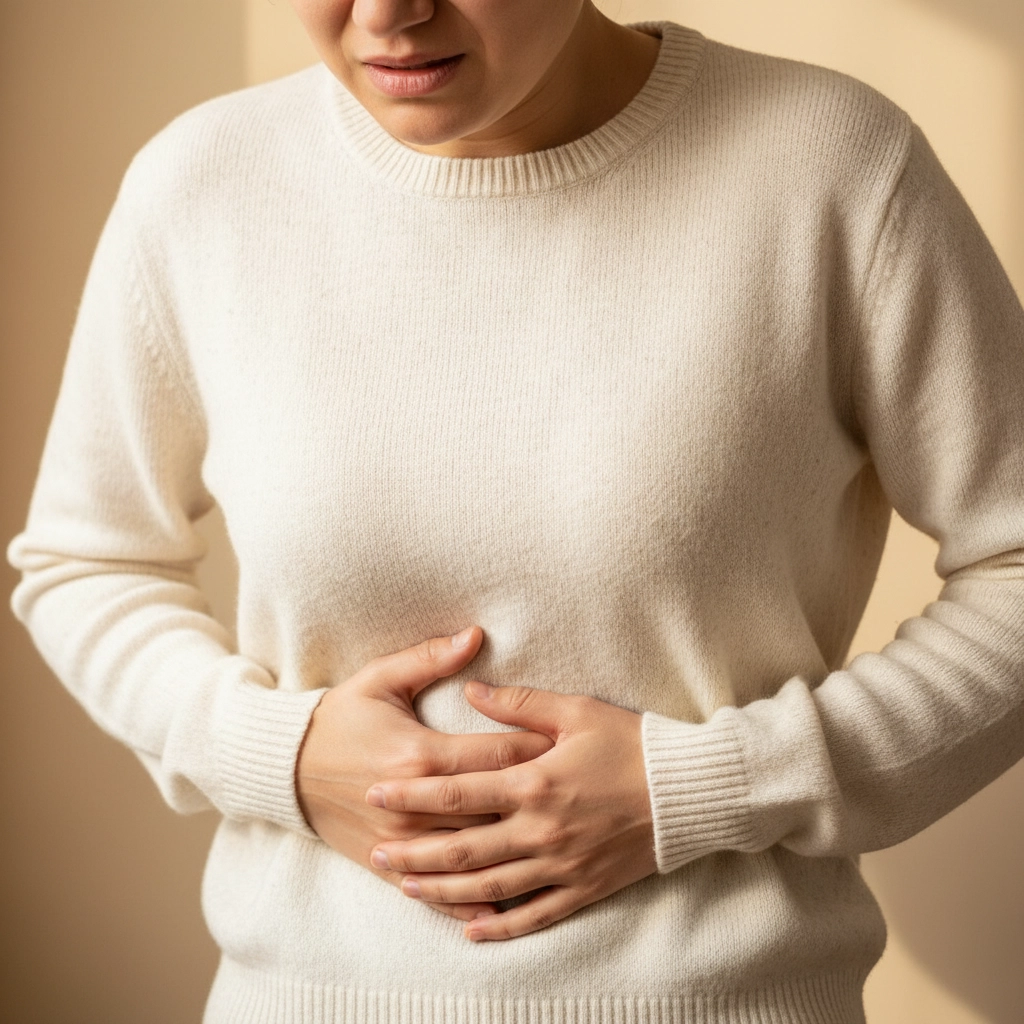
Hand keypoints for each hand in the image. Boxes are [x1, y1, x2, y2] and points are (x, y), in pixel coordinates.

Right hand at [295, 627, 553, 921]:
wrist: (285, 768)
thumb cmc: (341, 717)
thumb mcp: (380, 678)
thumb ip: (430, 658)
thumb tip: (476, 635)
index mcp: (422, 753)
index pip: (498, 756)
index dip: (541, 751)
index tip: (575, 750)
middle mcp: (416, 803)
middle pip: (494, 807)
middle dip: (539, 804)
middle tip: (585, 803)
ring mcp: (402, 840)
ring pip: (472, 855)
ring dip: (515, 856)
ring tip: (563, 856)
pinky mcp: (387, 864)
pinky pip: (435, 892)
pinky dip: (468, 903)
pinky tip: (502, 912)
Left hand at [364, 682, 657, 940]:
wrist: (688, 790)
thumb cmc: (631, 743)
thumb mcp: (576, 711)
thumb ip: (519, 704)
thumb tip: (471, 691)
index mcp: (535, 782)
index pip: (458, 792)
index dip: (413, 794)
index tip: (377, 792)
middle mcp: (541, 830)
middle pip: (462, 848)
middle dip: (414, 852)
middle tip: (376, 850)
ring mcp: (561, 865)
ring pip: (488, 887)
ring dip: (443, 890)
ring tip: (406, 887)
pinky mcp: (583, 888)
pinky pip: (534, 915)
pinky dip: (500, 927)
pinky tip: (471, 932)